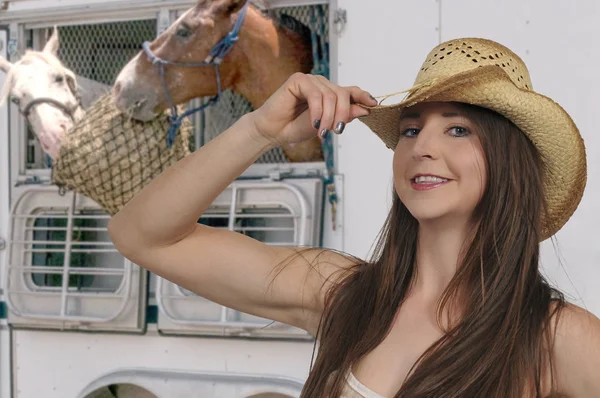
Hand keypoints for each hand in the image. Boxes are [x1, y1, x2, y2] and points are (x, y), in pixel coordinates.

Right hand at [248, 73, 376, 145]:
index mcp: (329, 94)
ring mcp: (311, 80)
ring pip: (330, 95)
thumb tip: (364, 109)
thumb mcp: (325, 125)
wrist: (273, 131)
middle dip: (343, 114)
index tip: (374, 104)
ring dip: (328, 117)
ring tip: (322, 132)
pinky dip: (317, 110)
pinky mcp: (298, 80)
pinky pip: (315, 93)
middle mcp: (322, 84)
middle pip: (343, 94)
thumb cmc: (295, 128)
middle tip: (337, 131)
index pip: (351, 91)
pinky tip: (315, 123)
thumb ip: (343, 116)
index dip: (363, 96)